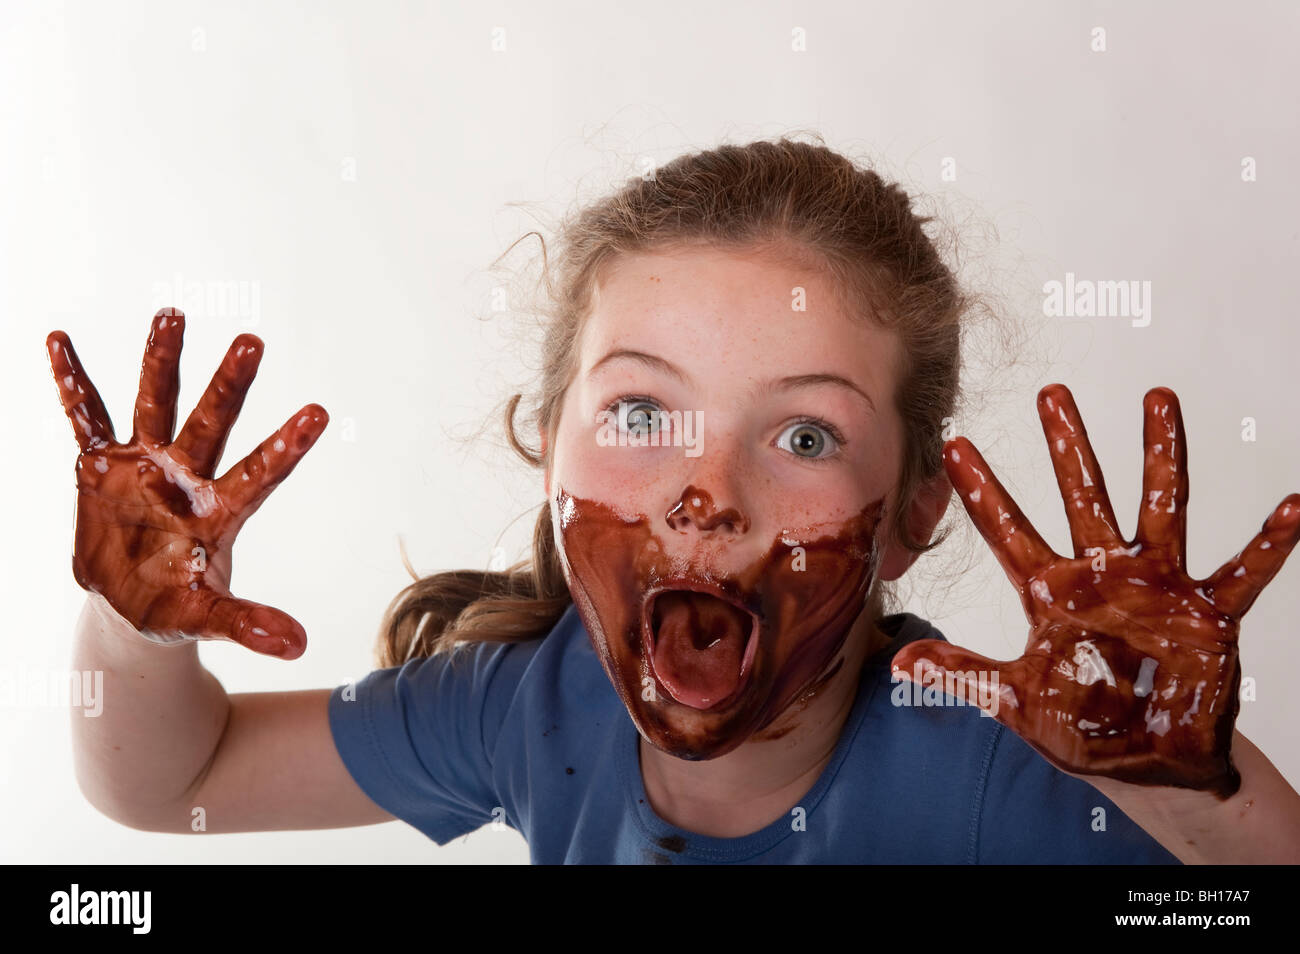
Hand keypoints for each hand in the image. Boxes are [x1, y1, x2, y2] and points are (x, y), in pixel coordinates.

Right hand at [46, 308, 327, 659]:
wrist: (128, 605)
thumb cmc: (175, 608)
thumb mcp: (206, 618)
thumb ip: (247, 624)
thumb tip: (299, 645)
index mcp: (219, 511)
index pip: (260, 472)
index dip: (287, 445)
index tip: (320, 412)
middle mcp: (187, 477)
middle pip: (213, 422)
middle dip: (230, 384)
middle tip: (254, 341)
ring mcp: (144, 465)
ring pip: (156, 403)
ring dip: (162, 361)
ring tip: (172, 313)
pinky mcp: (101, 465)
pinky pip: (85, 417)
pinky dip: (73, 384)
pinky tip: (58, 340)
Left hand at [891, 383, 1299, 797]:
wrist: (1145, 765)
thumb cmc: (1083, 726)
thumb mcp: (1015, 700)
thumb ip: (965, 673)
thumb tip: (901, 662)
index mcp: (1051, 593)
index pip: (1007, 531)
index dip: (981, 490)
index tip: (953, 443)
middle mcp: (1102, 576)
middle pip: (1081, 496)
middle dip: (1066, 445)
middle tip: (1051, 392)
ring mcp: (1157, 587)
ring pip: (1158, 507)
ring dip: (1160, 454)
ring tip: (1159, 399)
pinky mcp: (1207, 613)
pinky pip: (1243, 572)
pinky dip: (1270, 544)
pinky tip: (1292, 507)